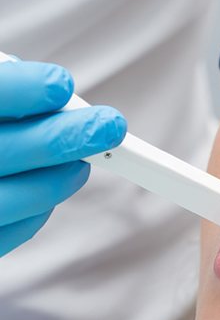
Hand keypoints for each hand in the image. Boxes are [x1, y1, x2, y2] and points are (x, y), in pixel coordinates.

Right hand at [0, 60, 125, 255]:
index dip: (20, 91)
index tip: (61, 84)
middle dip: (59, 138)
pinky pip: (3, 235)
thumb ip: (6, 91)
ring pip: (6, 200)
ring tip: (85, 160)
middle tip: (108, 126)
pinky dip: (36, 210)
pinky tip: (54, 184)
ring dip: (56, 179)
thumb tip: (53, 91)